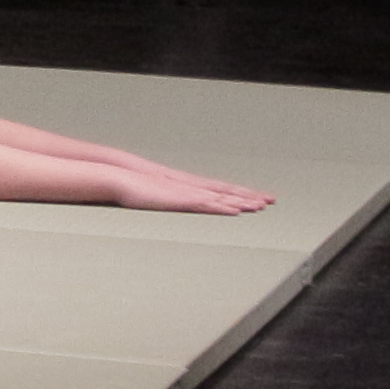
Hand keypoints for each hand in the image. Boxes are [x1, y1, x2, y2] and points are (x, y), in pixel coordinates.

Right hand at [115, 165, 275, 213]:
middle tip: (271, 200)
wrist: (119, 177)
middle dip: (249, 196)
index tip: (256, 197)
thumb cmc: (133, 188)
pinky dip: (222, 207)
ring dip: (242, 201)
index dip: (239, 193)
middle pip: (227, 192)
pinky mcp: (180, 199)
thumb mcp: (155, 194)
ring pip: (221, 198)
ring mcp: (187, 192)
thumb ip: (168, 199)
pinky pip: (207, 205)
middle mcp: (192, 187)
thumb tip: (174, 204)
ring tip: (261, 206)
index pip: (220, 190)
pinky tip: (235, 211)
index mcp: (188, 187)